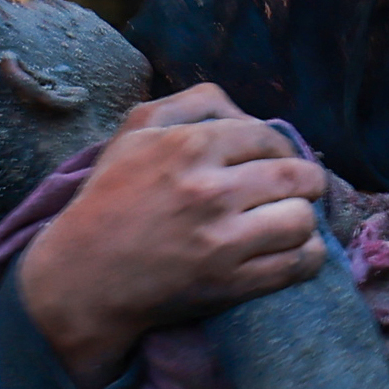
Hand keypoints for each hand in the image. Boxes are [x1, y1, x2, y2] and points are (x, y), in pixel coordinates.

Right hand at [12, 86, 328, 384]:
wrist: (82, 278)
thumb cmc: (109, 198)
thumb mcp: (135, 131)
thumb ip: (193, 104)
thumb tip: (248, 113)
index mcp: (187, 147)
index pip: (270, 137)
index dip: (281, 149)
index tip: (275, 163)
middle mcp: (208, 191)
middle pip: (298, 176)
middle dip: (306, 182)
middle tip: (296, 191)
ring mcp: (222, 241)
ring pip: (302, 219)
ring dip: (303, 219)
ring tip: (288, 222)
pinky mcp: (230, 284)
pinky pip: (297, 264)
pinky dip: (306, 256)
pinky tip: (291, 251)